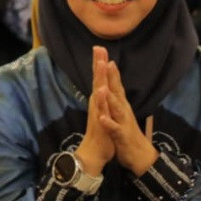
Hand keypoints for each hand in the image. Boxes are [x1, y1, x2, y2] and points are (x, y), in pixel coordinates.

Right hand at [75, 46, 114, 175]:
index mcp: (101, 100)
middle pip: (98, 80)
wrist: (95, 152)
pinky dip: (101, 100)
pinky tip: (101, 91)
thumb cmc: (103, 133)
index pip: (101, 79)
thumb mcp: (105, 113)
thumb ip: (103, 101)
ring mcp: (98, 112)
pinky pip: (101, 109)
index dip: (101, 64)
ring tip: (101, 64)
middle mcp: (97, 103)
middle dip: (98, 64)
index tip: (100, 48)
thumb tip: (102, 88)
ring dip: (99, 78)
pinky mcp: (100, 122)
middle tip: (98, 48)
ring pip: (99, 92)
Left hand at [98, 60, 158, 174]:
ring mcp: (123, 122)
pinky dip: (109, 123)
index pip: (113, 83)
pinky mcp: (121, 136)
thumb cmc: (126, 132)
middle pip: (116, 90)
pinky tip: (102, 118)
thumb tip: (109, 83)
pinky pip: (114, 129)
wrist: (139, 156)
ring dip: (110, 98)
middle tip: (105, 60)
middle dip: (111, 76)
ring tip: (103, 88)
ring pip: (116, 108)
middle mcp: (123, 110)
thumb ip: (115, 98)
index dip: (107, 68)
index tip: (101, 52)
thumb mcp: (119, 112)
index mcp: (120, 104)